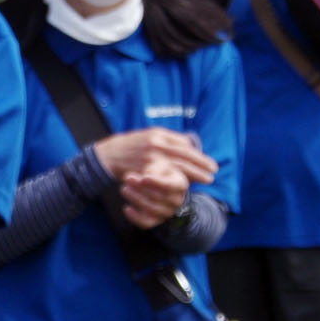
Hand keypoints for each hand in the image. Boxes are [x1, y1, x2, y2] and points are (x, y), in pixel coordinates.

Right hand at [92, 127, 215, 186]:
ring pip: (178, 166)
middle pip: (185, 156)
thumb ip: (168, 140)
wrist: (106, 156)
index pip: (184, 145)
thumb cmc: (129, 146)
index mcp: (159, 134)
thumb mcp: (148, 135)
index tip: (209, 162)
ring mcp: (151, 158)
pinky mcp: (144, 170)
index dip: (198, 155)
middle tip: (213, 172)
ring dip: (194, 174)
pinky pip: (164, 177)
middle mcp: (156, 144)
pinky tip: (185, 186)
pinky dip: (175, 181)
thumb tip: (189, 144)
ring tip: (206, 179)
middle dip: (201, 165)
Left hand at [119, 169, 190, 228]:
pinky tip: (126, 208)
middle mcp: (176, 200)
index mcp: (180, 183)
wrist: (150, 179)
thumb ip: (153, 168)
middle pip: (159, 197)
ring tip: (124, 189)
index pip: (170, 185)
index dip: (157, 183)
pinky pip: (147, 223)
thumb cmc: (155, 169)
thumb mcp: (156, 163)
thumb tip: (147, 176)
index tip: (143, 178)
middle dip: (141, 188)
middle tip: (128, 179)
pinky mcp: (155, 220)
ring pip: (152, 209)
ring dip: (136, 199)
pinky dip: (136, 217)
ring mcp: (167, 212)